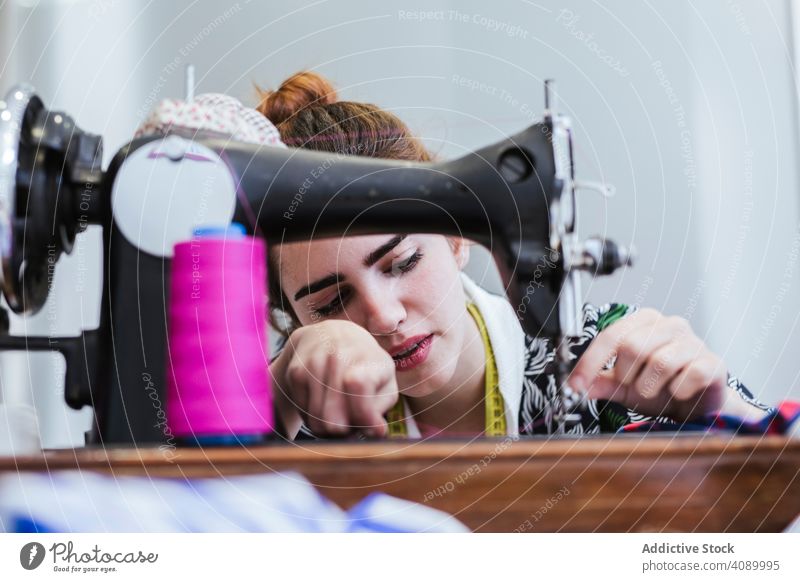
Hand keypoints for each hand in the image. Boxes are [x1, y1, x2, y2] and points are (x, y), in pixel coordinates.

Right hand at [270, 320, 398, 438]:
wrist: (328, 335)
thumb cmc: (364, 366)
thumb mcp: (383, 381)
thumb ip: (381, 407)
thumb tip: (377, 431)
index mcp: (367, 358)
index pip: (358, 385)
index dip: (363, 413)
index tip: (371, 427)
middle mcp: (339, 355)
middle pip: (334, 417)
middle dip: (345, 431)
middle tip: (351, 425)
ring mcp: (314, 362)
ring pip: (317, 420)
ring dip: (328, 428)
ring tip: (338, 416)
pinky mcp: (295, 372)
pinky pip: (303, 413)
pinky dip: (313, 418)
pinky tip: (323, 405)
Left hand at [569, 308, 756, 420]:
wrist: (697, 405)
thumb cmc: (661, 387)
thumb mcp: (624, 385)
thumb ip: (600, 382)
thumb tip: (575, 386)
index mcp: (643, 322)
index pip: (609, 336)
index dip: (590, 363)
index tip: (576, 385)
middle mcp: (669, 325)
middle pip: (633, 347)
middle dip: (627, 375)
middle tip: (634, 386)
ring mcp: (693, 342)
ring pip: (660, 362)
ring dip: (650, 386)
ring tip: (655, 390)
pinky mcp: (713, 363)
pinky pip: (690, 375)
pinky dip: (678, 391)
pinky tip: (678, 392)